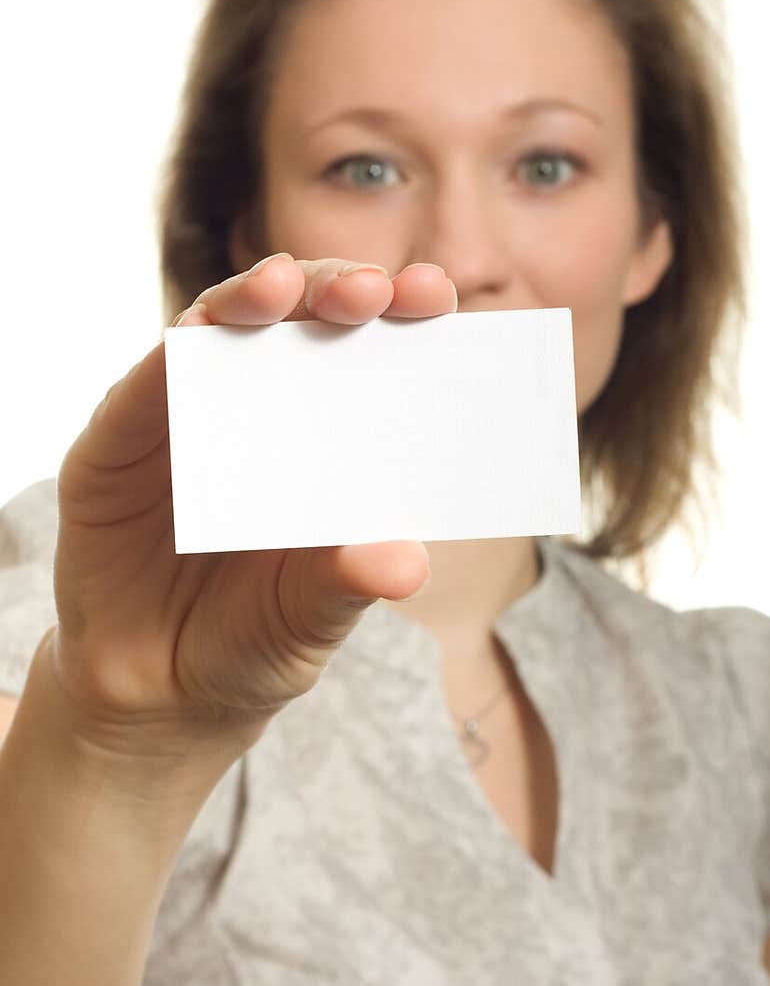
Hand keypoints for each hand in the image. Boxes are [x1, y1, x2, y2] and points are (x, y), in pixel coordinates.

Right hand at [49, 255, 456, 762]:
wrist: (159, 697)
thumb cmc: (254, 639)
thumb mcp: (310, 619)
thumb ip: (348, 584)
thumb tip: (406, 563)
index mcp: (328, 435)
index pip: (371, 354)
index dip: (401, 315)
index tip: (435, 295)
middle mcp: (261, 407)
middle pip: (300, 320)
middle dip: (336, 289)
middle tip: (373, 290)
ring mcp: (188, 416)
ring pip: (219, 328)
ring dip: (251, 298)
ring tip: (284, 288)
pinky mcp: (117, 443)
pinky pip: (141, 387)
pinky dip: (167, 359)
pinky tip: (191, 341)